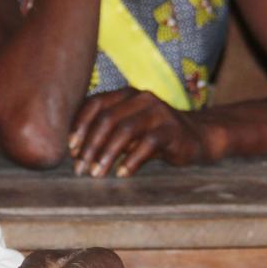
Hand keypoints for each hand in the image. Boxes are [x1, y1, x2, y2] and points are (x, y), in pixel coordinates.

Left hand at [69, 89, 218, 176]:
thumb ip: (105, 132)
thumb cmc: (152, 135)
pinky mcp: (171, 129)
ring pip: (125, 130)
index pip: (95, 103)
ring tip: (96, 174)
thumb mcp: (127, 129)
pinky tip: (122, 174)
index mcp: (125, 94)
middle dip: (90, 145)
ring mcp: (158, 112)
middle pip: (107, 118)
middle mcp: (141, 98)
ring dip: (107, 154)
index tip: (70, 148)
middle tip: (80, 168)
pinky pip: (148, 144)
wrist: (196, 137)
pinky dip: (132, 160)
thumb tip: (74, 150)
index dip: (79, 125)